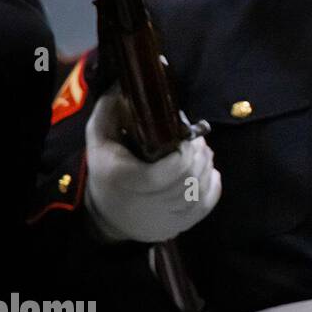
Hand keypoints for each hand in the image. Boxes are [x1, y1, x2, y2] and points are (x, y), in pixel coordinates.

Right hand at [84, 90, 221, 242]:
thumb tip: (124, 85)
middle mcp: (148, 204)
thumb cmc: (106, 172)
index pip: (172, 169)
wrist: (108, 217)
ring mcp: (167, 218)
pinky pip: (207, 204)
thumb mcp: (99, 140)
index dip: (186, 152)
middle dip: (200, 154)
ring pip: (201, 190)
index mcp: (127, 180)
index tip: (185, 138)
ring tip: (202, 151)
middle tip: (198, 141)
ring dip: (207, 166)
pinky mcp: (181, 226)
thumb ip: (109, 112)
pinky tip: (208, 171)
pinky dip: (213, 184)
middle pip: (190, 177)